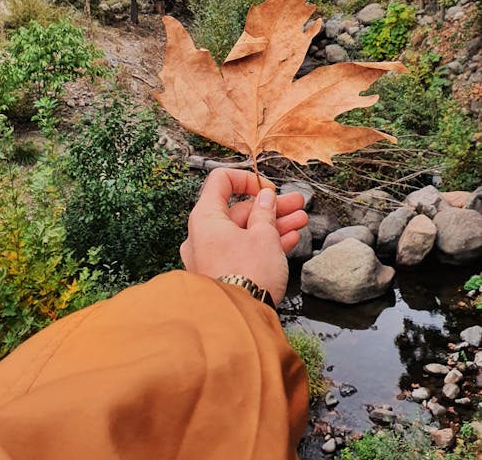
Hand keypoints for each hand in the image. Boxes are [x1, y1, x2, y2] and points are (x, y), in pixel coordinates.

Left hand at [180, 168, 307, 305]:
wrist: (238, 325)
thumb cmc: (247, 276)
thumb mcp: (264, 236)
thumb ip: (265, 212)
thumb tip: (265, 198)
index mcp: (206, 218)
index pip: (221, 181)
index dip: (247, 179)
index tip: (268, 189)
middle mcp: (202, 236)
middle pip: (238, 210)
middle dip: (271, 207)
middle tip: (296, 204)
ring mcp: (210, 257)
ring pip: (244, 232)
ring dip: (273, 225)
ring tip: (300, 222)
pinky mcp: (221, 275)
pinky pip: (243, 252)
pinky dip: (264, 245)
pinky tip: (289, 240)